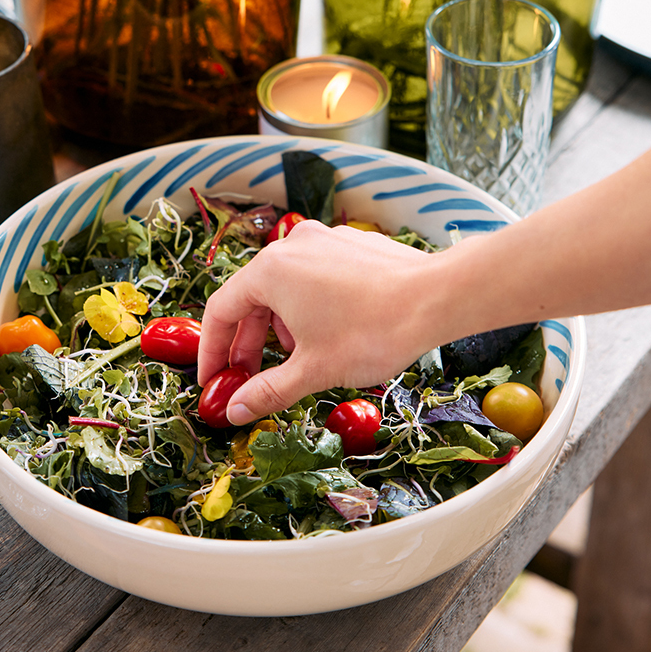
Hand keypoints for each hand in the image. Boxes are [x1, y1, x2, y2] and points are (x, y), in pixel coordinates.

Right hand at [197, 220, 444, 424]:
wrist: (438, 298)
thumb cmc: (372, 332)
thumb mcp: (312, 370)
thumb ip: (267, 391)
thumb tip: (235, 411)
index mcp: (270, 271)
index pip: (221, 310)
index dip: (212, 350)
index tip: (212, 379)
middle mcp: (292, 246)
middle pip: (253, 298)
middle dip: (249, 343)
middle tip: (249, 380)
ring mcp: (324, 240)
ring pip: (285, 288)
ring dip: (281, 327)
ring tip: (300, 359)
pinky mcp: (351, 245)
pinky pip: (315, 277)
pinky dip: (308, 307)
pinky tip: (328, 333)